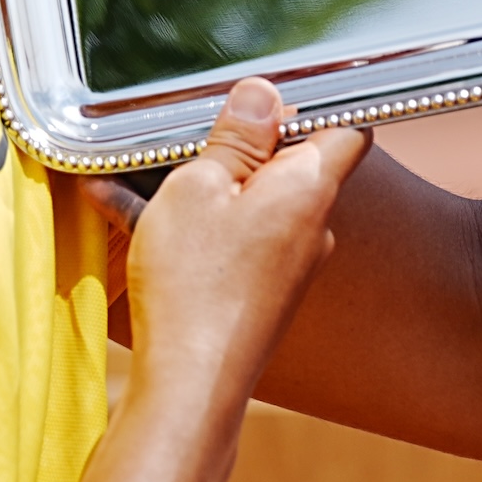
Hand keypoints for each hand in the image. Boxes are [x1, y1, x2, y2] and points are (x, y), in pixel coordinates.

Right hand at [84, 80, 369, 412]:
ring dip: (206, 188)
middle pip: (291, 162)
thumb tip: (264, 94)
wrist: (191, 386)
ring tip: (135, 183)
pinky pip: (238, 239)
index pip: (346, 125)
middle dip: (239, 148)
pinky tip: (136, 220)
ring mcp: (293, 263)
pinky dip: (199, 226)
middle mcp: (314, 224)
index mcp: (310, 186)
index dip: (312, 103)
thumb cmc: (195, 287)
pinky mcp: (267, 291)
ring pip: (255, 202)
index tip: (264, 98)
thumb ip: (236, 136)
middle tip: (183, 142)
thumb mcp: (199, 187)